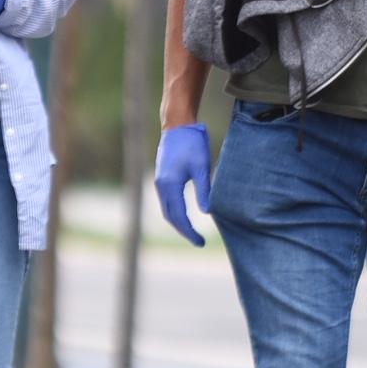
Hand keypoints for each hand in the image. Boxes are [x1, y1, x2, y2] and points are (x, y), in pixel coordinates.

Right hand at [154, 122, 212, 246]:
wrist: (178, 125)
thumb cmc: (192, 143)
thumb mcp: (202, 167)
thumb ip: (204, 190)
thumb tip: (206, 213)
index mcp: (170, 185)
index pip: (179, 216)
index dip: (189, 232)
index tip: (200, 242)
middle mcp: (161, 185)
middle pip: (170, 216)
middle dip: (183, 230)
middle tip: (197, 241)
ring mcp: (159, 181)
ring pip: (167, 209)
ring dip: (178, 222)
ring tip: (192, 232)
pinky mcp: (162, 177)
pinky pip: (166, 201)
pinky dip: (174, 212)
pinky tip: (184, 215)